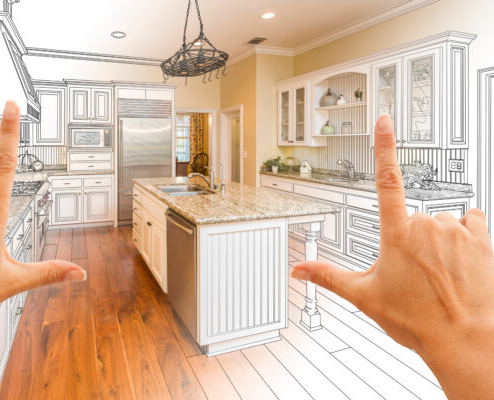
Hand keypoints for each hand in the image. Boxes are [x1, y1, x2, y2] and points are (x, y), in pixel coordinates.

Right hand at [291, 114, 493, 399]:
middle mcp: (428, 225)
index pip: (386, 179)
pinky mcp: (482, 239)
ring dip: (439, 239)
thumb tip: (298, 270)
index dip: (384, 145)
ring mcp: (457, 230)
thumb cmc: (417, 320)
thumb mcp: (364, 297)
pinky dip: (465, 233)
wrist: (465, 340)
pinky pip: (472, 220)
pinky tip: (462, 257)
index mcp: (396, 234)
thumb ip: (328, 276)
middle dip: (412, 238)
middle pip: (414, 217)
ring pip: (442, 221)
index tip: (385, 119)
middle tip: (413, 273)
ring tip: (439, 273)